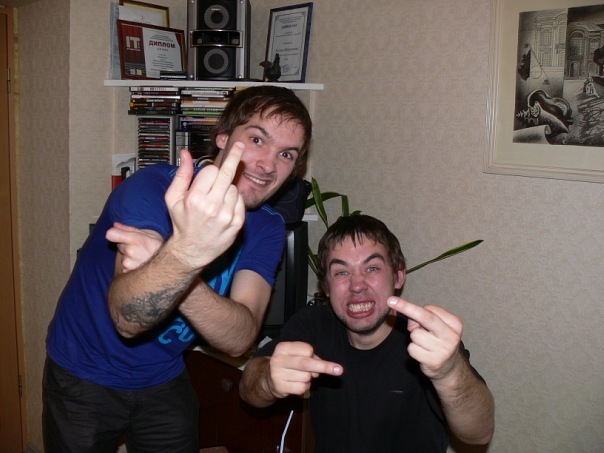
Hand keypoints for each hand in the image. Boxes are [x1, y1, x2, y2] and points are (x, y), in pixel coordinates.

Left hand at [106, 222, 162, 271]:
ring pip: (122, 257)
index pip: (113, 234)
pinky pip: (125, 267)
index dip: (114, 234)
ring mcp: (130, 264)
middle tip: (140, 248)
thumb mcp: (146, 235)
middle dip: (126, 246)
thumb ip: (128, 230)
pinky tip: (141, 265)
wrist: (169, 264)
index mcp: (137, 240)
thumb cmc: (157, 247)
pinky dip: (131, 266)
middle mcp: (132, 252)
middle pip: (119, 246)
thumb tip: (114, 225)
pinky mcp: (129, 273)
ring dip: (129, 258)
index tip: (112, 234)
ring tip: (142, 257)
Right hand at [164, 146, 245, 269]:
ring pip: (234, 188)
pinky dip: (234, 201)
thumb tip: (185, 153)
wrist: (192, 250)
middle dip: (234, 156)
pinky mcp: (237, 223)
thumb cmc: (182, 222)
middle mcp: (213, 206)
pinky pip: (241, 201)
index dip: (209, 171)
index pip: (211, 170)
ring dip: (227, 189)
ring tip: (216, 201)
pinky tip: (224, 208)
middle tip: (241, 145)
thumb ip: (181, 174)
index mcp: (195, 198)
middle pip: (228, 173)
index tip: (211, 170)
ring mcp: (227, 215)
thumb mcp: (173, 198)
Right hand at [268, 342, 342, 398]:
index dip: (314, 355)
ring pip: (306, 377)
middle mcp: (278, 360)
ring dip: (309, 378)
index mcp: (283, 347)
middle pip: (307, 363)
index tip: (314, 358)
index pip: (307, 349)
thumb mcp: (296, 355)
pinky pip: (302, 388)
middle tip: (339, 370)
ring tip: (298, 376)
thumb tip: (321, 370)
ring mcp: (277, 374)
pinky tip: (295, 384)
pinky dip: (304, 387)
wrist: (268, 379)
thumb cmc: (288, 364)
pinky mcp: (280, 387)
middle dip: (325, 366)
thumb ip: (310, 357)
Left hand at [387, 297, 462, 381]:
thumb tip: (410, 321)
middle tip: (390, 301)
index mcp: (455, 324)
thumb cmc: (438, 340)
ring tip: (425, 344)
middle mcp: (452, 336)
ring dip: (414, 338)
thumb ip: (424, 318)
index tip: (402, 306)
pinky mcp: (434, 362)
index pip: (430, 309)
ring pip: (415, 335)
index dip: (415, 310)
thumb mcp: (437, 326)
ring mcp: (444, 350)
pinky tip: (423, 354)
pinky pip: (412, 348)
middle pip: (425, 317)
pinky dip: (413, 350)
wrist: (449, 368)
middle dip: (406, 307)